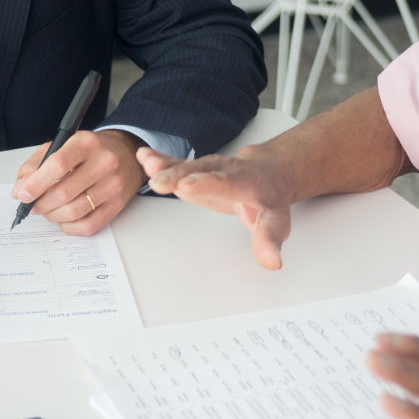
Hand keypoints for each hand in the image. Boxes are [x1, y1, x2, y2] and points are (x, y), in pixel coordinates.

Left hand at [11, 130, 147, 235]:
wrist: (125, 153)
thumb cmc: (89, 151)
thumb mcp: (61, 146)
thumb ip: (36, 165)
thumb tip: (20, 190)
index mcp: (86, 143)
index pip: (58, 165)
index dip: (36, 184)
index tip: (24, 195)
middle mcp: (104, 163)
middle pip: (64, 193)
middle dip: (42, 204)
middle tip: (34, 205)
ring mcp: (113, 185)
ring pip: (75, 212)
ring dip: (54, 216)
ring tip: (49, 211)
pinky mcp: (118, 204)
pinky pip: (89, 225)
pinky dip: (70, 227)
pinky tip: (65, 219)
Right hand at [137, 145, 293, 269]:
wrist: (267, 175)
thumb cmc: (268, 199)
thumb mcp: (275, 221)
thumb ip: (269, 240)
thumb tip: (272, 261)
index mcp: (245, 181)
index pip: (225, 182)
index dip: (207, 184)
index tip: (187, 186)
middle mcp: (224, 169)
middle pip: (200, 172)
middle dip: (179, 175)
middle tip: (159, 182)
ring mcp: (207, 168)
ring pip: (185, 166)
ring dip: (165, 166)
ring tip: (146, 163)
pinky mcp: (194, 171)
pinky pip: (176, 164)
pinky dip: (160, 160)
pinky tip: (142, 156)